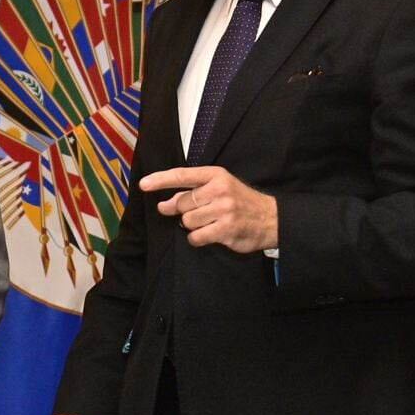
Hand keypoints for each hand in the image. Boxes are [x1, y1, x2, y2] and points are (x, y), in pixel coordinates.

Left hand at [140, 166, 277, 253]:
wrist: (271, 218)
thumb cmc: (240, 202)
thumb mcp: (219, 188)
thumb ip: (193, 193)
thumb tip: (165, 204)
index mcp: (215, 175)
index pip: (182, 176)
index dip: (160, 180)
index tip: (143, 185)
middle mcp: (219, 189)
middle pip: (182, 203)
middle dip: (182, 211)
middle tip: (197, 214)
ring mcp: (223, 209)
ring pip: (187, 221)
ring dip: (193, 226)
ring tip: (209, 223)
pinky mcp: (226, 229)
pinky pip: (196, 237)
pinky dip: (197, 239)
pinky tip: (210, 235)